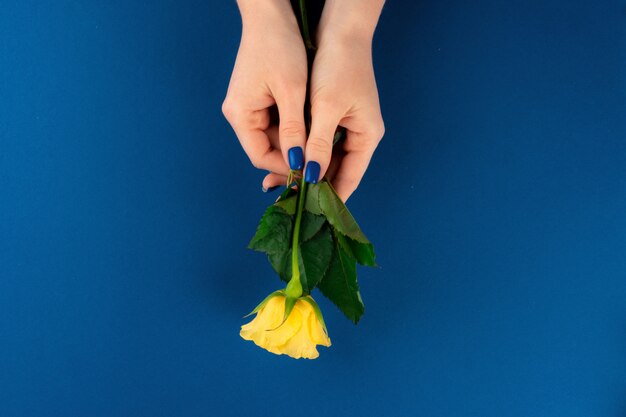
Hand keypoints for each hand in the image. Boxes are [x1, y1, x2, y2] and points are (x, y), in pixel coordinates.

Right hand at [222, 0, 307, 176]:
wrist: (271, 15)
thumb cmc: (279, 47)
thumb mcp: (291, 91)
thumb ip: (294, 131)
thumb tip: (300, 163)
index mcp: (240, 115)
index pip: (261, 156)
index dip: (287, 167)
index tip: (312, 172)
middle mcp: (240, 114)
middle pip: (268, 148)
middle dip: (294, 155)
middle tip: (321, 162)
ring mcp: (249, 106)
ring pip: (276, 137)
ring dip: (297, 141)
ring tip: (321, 145)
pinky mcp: (259, 99)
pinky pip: (278, 122)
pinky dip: (295, 127)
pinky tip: (314, 127)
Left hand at [302, 0, 384, 200]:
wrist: (340, 30)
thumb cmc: (339, 66)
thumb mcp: (328, 107)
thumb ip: (319, 144)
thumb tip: (312, 176)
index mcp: (367, 137)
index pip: (349, 179)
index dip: (329, 199)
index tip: (309, 216)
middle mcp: (359, 135)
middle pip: (336, 171)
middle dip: (311, 185)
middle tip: (284, 198)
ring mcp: (347, 126)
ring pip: (324, 158)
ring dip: (305, 169)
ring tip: (279, 183)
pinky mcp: (334, 116)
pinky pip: (319, 143)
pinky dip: (304, 151)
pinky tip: (287, 159)